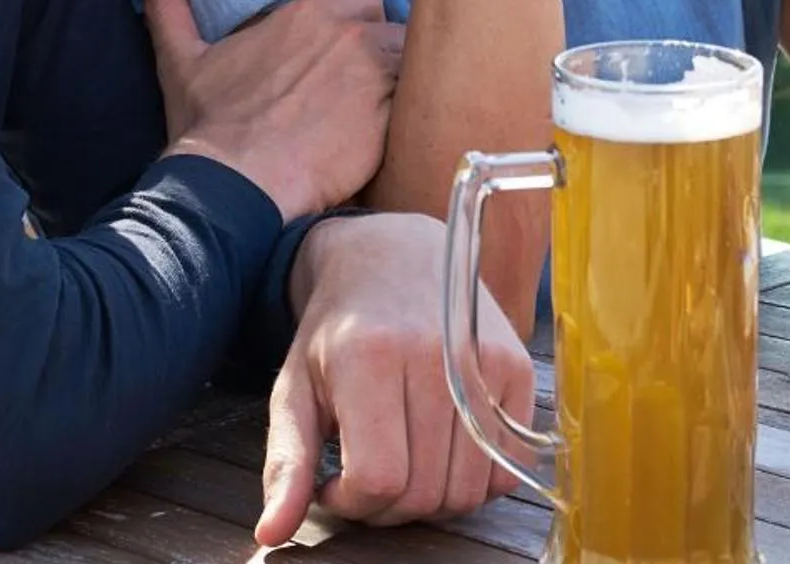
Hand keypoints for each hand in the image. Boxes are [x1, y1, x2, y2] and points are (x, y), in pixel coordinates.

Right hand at [140, 0, 400, 219]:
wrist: (233, 187)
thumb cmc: (208, 125)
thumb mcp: (181, 58)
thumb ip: (168, 4)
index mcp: (309, 14)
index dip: (357, 23)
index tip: (341, 51)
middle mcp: (350, 38)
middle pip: (394, 28)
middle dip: (384, 51)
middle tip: (360, 84)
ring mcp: (375, 81)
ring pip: (413, 67)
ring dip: (401, 84)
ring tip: (376, 114)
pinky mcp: (390, 124)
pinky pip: (416, 110)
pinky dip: (406, 121)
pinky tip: (384, 140)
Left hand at [258, 212, 532, 544]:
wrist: (395, 254)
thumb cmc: (338, 329)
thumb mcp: (296, 387)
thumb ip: (286, 462)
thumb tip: (269, 535)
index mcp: (371, 357)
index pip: (378, 478)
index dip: (352, 502)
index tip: (335, 483)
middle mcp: (436, 356)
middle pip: (424, 492)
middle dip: (388, 506)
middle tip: (367, 475)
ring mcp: (485, 362)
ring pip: (467, 490)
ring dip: (431, 498)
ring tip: (403, 462)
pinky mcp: (520, 369)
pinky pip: (506, 469)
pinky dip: (474, 479)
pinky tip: (441, 451)